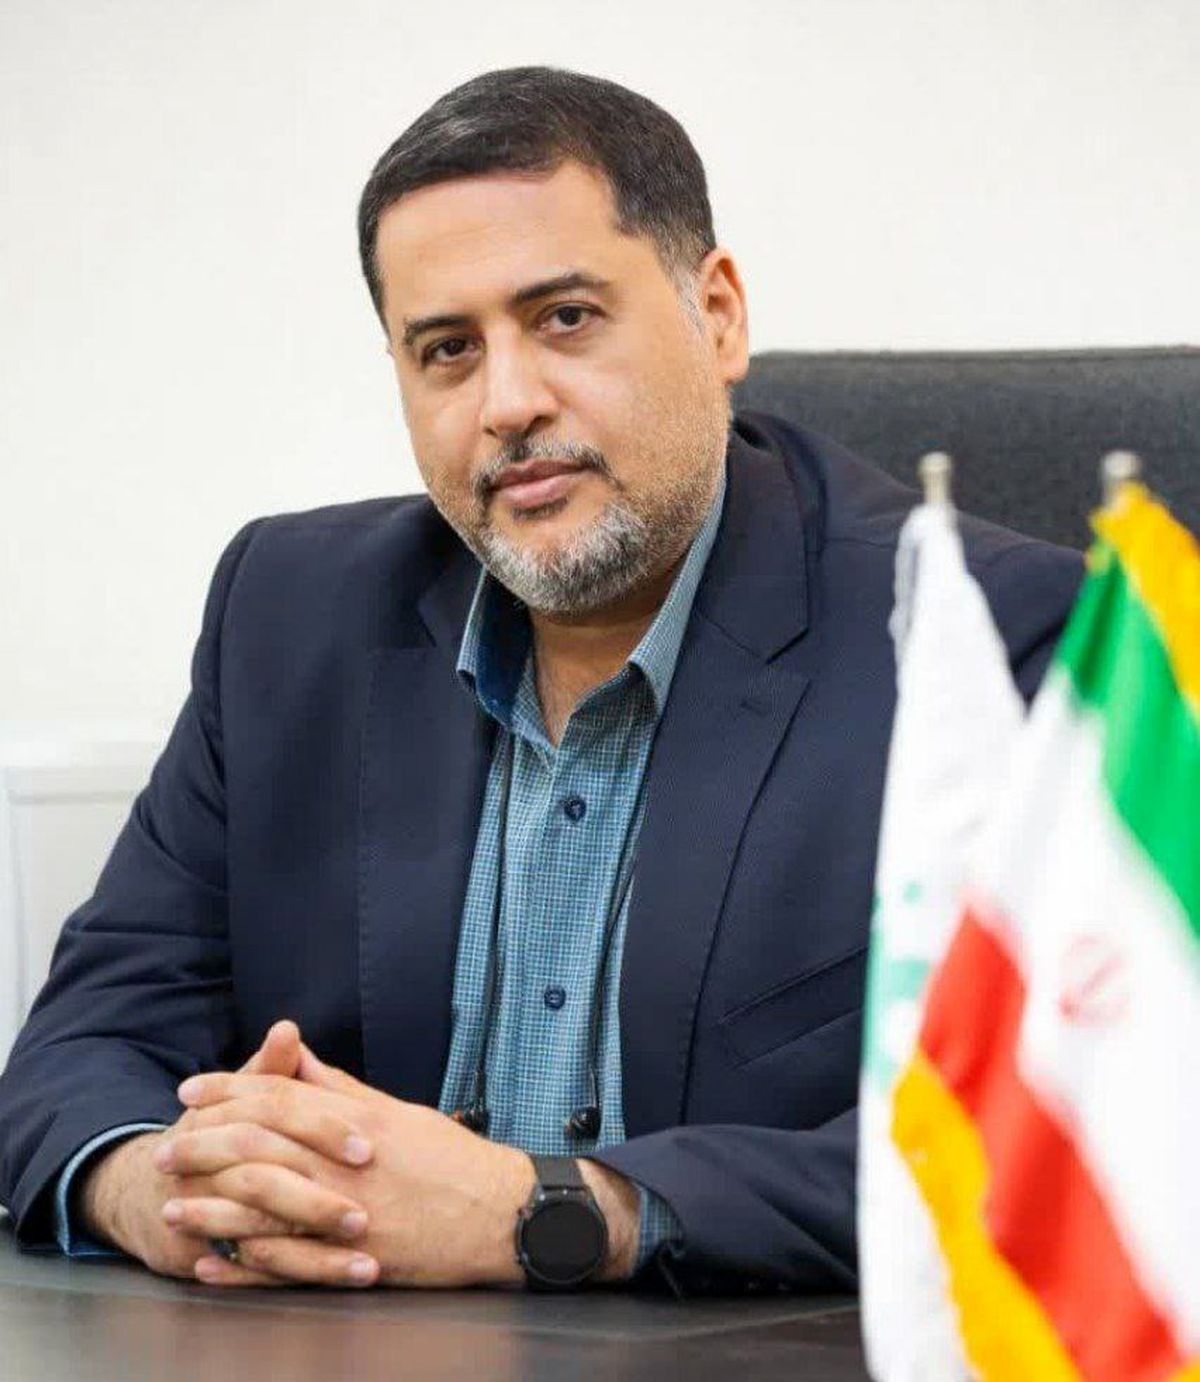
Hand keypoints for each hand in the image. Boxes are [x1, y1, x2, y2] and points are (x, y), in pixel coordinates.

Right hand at [79, 1022, 378, 1285]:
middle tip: (367, 1212)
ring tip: (367, 1262)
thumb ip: (269, 1070)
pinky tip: (343, 1276)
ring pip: (260, 1237)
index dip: (320, 1129)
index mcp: (222, 1120)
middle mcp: (206, 1168)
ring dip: (318, 1253)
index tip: (367, 1145)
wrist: (146, 1190)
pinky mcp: (201, 1257)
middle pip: (262, 1181)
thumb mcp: (238, 1099)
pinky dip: (299, 1277)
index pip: (273, 1118)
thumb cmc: (214, 1137)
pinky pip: (254, 1274)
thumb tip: (288, 1028)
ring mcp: (201, 1218)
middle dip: (317, 1200)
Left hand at [164, 1046, 640, 1287]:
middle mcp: (346, 1164)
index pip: (279, 1097)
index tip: (191, 1089)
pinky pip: (286, 1265)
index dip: (229, 1090)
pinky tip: (213, 1261)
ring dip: (210, 1207)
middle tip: (165, 1147)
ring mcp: (348, 1215)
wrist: (500, 1213)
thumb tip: (304, 1062)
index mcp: (357, 1121)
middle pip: (257, 1147)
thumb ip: (344, 1090)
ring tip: (171, 1206)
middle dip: (203, 1144)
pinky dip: (243, 1264)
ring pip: (262, 1207)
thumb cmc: (454, 1160)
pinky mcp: (354, 1261)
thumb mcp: (400, 1112)